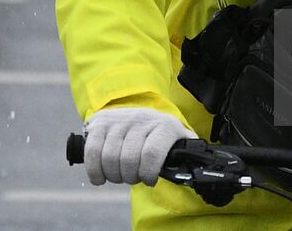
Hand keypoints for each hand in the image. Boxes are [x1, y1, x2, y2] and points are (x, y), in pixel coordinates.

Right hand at [82, 107, 196, 185]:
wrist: (137, 111)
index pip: (151, 153)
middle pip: (128, 159)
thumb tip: (199, 165)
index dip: (148, 173)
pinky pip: (92, 151)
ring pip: (110, 157)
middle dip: (130, 177)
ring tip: (120, 175)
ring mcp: (118, 120)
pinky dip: (95, 170)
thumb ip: (188, 152)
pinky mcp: (100, 123)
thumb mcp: (178, 139)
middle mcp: (140, 119)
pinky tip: (101, 177)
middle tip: (133, 178)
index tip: (149, 180)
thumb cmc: (160, 134)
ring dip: (114, 175)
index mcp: (163, 126)